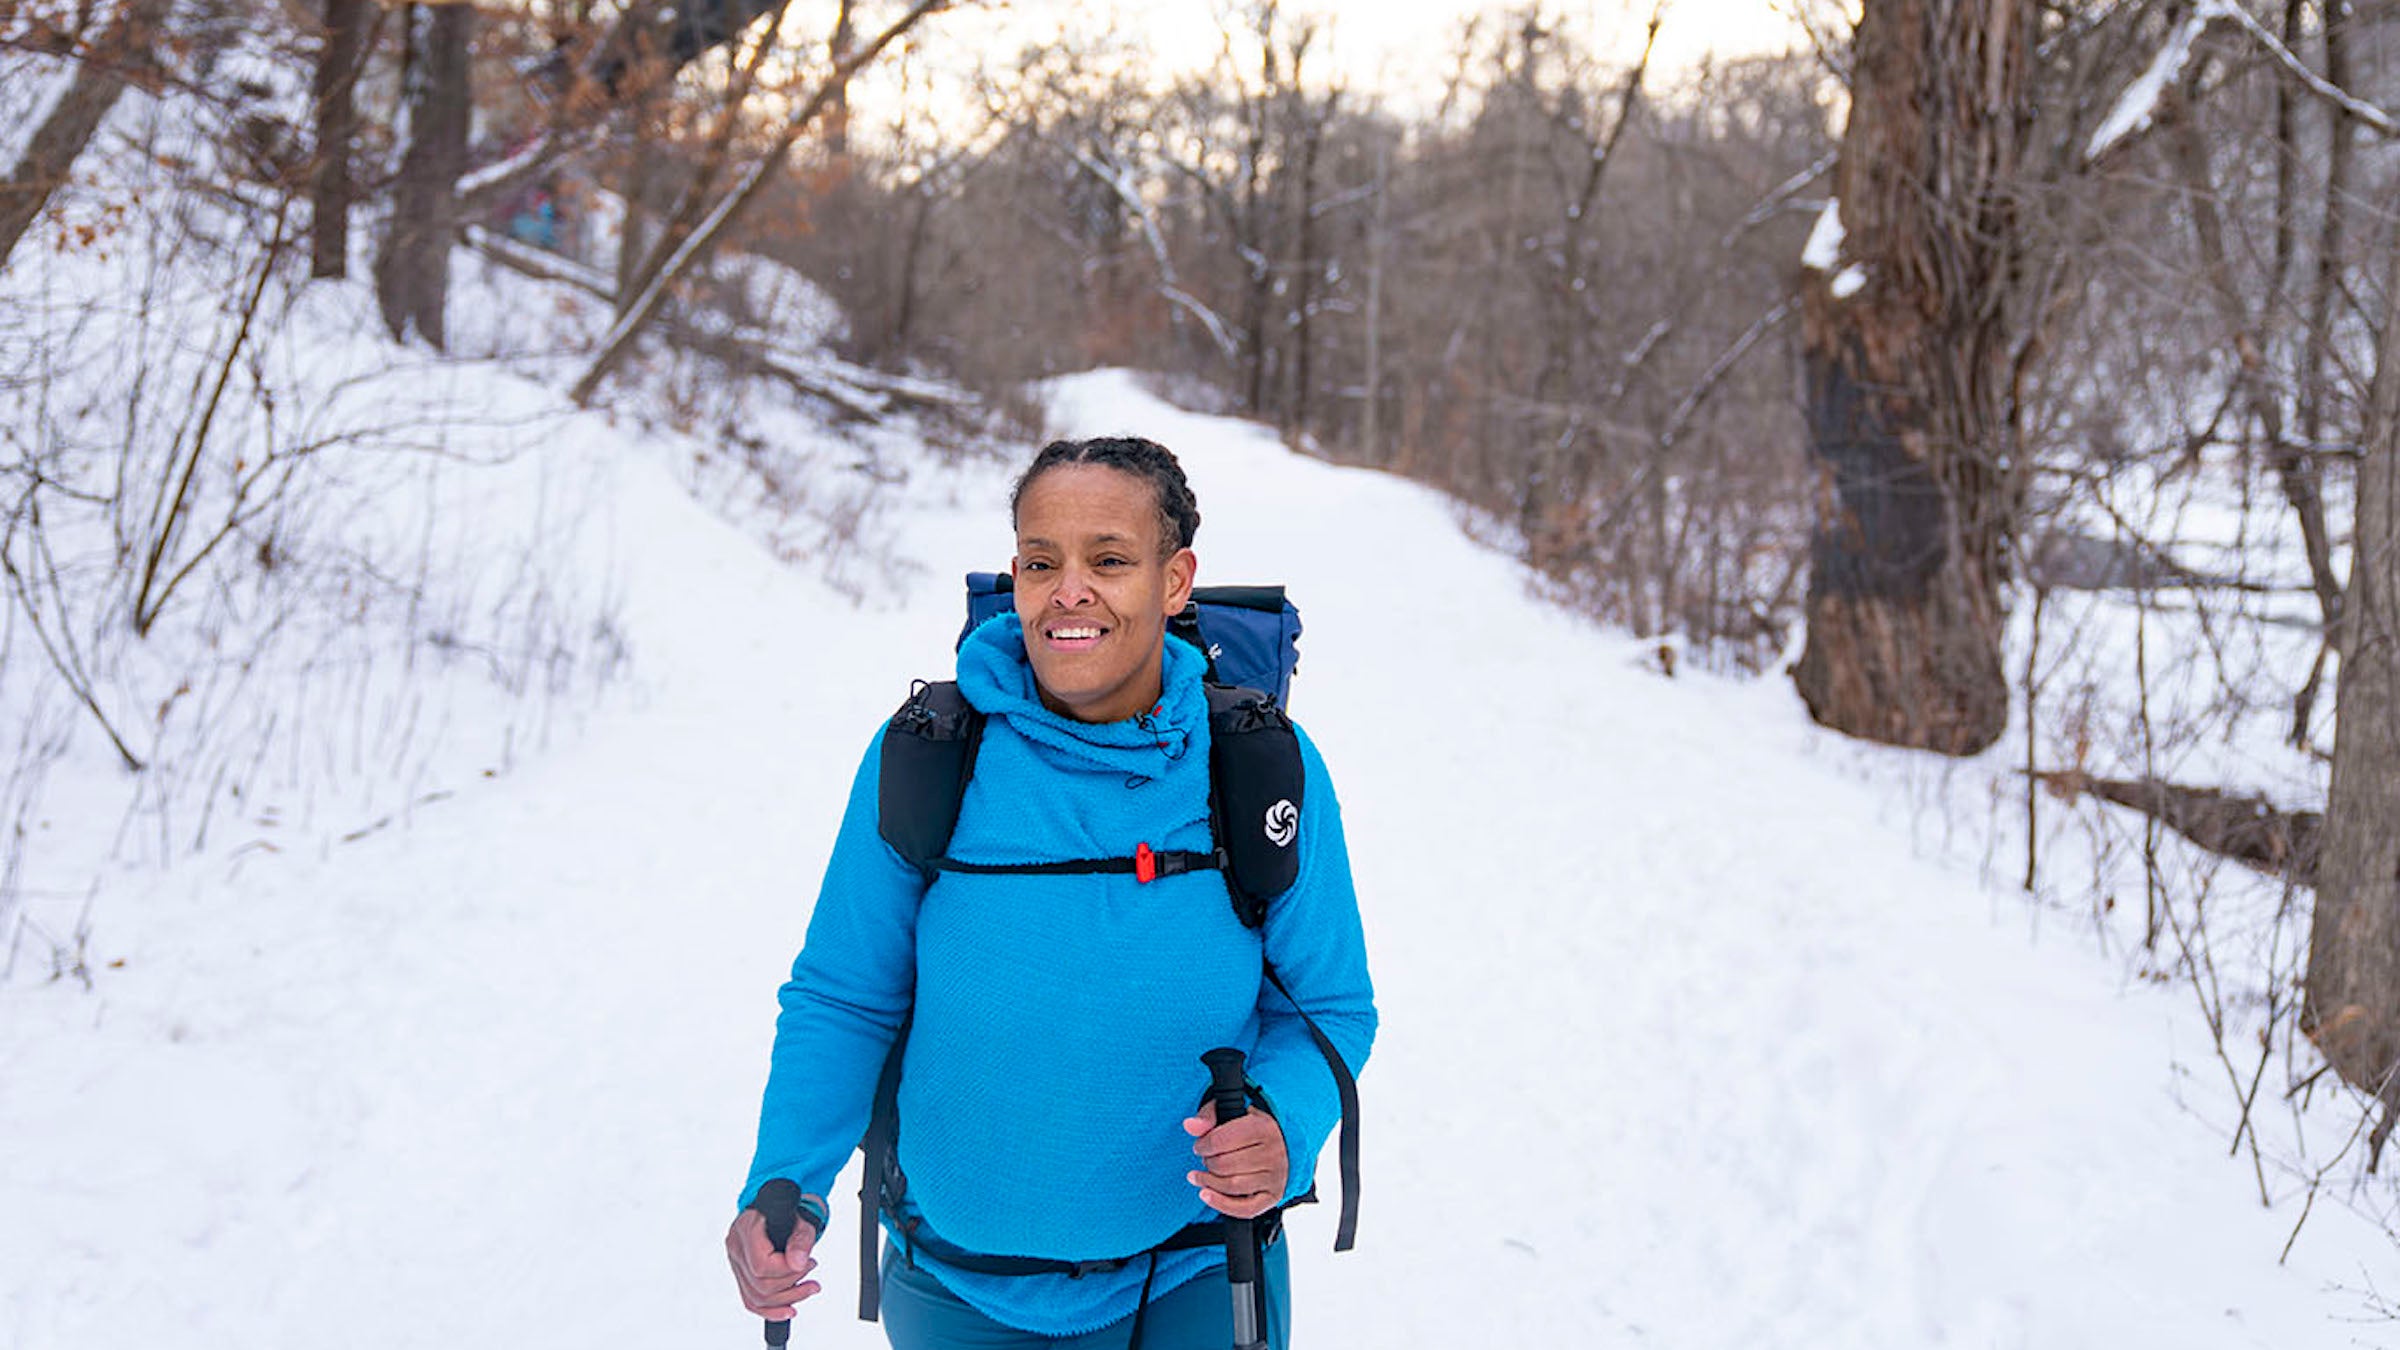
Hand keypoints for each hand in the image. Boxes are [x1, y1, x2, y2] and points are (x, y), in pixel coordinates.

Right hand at [725, 1198, 823, 1324]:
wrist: (775, 1211)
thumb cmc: (787, 1213)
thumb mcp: (801, 1220)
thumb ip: (801, 1240)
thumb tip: (798, 1263)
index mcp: (746, 1229)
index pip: (761, 1265)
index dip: (788, 1271)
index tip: (809, 1263)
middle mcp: (736, 1248)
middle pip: (759, 1284)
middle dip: (792, 1284)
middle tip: (811, 1270)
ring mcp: (735, 1263)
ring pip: (756, 1297)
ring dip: (787, 1298)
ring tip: (809, 1287)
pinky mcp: (740, 1276)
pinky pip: (750, 1301)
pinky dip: (771, 1310)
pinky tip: (789, 1309)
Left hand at [1183, 1100, 1287, 1218]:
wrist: (1281, 1144)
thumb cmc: (1249, 1128)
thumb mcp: (1230, 1112)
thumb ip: (1208, 1116)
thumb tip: (1190, 1125)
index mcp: (1263, 1128)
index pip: (1220, 1140)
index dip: (1202, 1145)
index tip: (1200, 1146)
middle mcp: (1273, 1153)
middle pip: (1224, 1165)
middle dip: (1207, 1163)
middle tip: (1206, 1159)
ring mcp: (1275, 1177)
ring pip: (1231, 1186)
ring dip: (1208, 1183)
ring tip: (1200, 1176)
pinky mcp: (1273, 1196)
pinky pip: (1244, 1208)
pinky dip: (1221, 1204)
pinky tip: (1205, 1194)